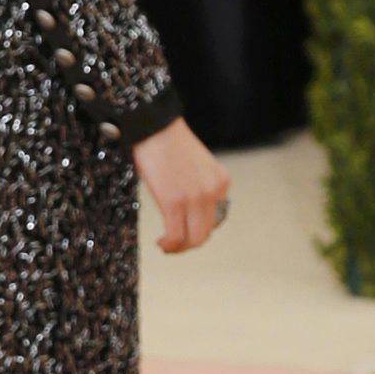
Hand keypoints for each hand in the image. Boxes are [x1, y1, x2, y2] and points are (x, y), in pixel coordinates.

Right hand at [133, 115, 228, 254]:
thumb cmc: (168, 141)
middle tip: (173, 244)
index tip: (184, 230)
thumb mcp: (196, 165)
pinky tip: (160, 242)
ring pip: (193, 239)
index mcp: (221, 182)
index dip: (198, 229)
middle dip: (189, 243)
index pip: (216, 219)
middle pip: (206, 233)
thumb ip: (200, 186)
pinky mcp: (174, 201)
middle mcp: (214, 191)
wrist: (153, 125)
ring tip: (165, 245)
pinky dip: (169, 245)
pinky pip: (176, 236)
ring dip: (179, 248)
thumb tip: (188, 211)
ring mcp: (195, 198)